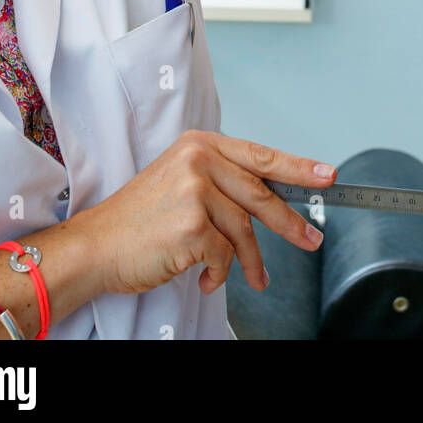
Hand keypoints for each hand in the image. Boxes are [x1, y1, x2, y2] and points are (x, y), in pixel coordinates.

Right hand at [81, 129, 336, 296]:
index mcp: (199, 144)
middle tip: (312, 239)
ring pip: (244, 230)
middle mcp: (198, 159)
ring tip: (255, 278)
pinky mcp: (191, 225)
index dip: (297, 167)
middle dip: (290, 222)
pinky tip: (204, 279)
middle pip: (260, 193)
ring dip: (251, 261)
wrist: (96, 246)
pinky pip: (224, 256)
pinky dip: (220, 274)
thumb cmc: (137, 221)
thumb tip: (269, 201)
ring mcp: (195, 190)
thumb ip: (222, 184)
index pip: (260, 155)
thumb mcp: (180, 183)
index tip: (326, 175)